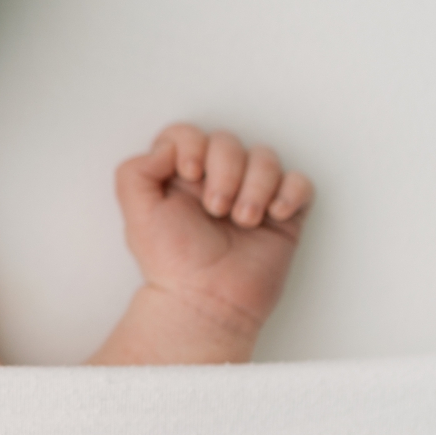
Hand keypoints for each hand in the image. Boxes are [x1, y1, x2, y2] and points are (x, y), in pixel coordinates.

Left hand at [113, 123, 314, 342]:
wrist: (208, 301)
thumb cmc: (172, 262)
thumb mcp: (136, 214)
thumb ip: (135, 171)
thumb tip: (169, 148)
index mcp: (180, 175)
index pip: (188, 134)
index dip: (193, 145)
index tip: (191, 175)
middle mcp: (216, 179)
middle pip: (228, 141)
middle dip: (225, 171)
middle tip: (216, 210)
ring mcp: (252, 194)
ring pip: (266, 157)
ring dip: (256, 186)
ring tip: (244, 221)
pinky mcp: (283, 214)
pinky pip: (300, 182)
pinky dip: (291, 193)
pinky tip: (274, 216)